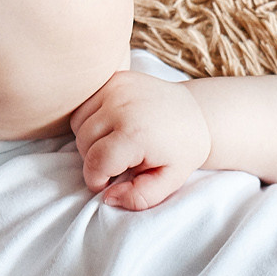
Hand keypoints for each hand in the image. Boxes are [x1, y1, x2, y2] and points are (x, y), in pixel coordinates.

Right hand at [68, 70, 211, 209]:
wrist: (198, 112)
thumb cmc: (183, 149)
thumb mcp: (170, 181)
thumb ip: (139, 197)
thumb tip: (108, 197)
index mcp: (136, 133)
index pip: (96, 162)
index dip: (96, 180)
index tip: (108, 183)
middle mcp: (122, 105)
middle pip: (84, 143)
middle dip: (95, 160)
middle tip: (118, 163)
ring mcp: (116, 87)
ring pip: (78, 123)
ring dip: (89, 139)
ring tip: (115, 144)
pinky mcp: (114, 77)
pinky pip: (84, 105)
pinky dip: (90, 119)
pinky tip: (111, 126)